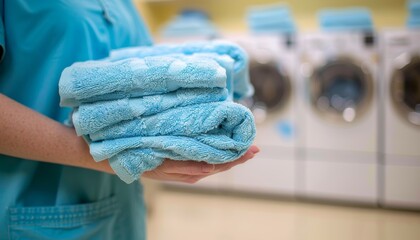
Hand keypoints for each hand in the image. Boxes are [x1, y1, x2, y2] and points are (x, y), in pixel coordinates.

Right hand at [142, 145, 259, 183]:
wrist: (127, 159)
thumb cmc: (144, 160)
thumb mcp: (163, 164)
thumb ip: (186, 167)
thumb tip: (210, 168)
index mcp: (191, 171)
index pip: (220, 165)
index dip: (237, 157)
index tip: (253, 150)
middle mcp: (194, 171)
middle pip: (221, 164)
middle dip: (238, 155)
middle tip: (255, 147)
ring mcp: (190, 167)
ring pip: (214, 161)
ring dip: (229, 153)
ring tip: (243, 144)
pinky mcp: (184, 162)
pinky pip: (205, 158)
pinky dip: (216, 151)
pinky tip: (222, 145)